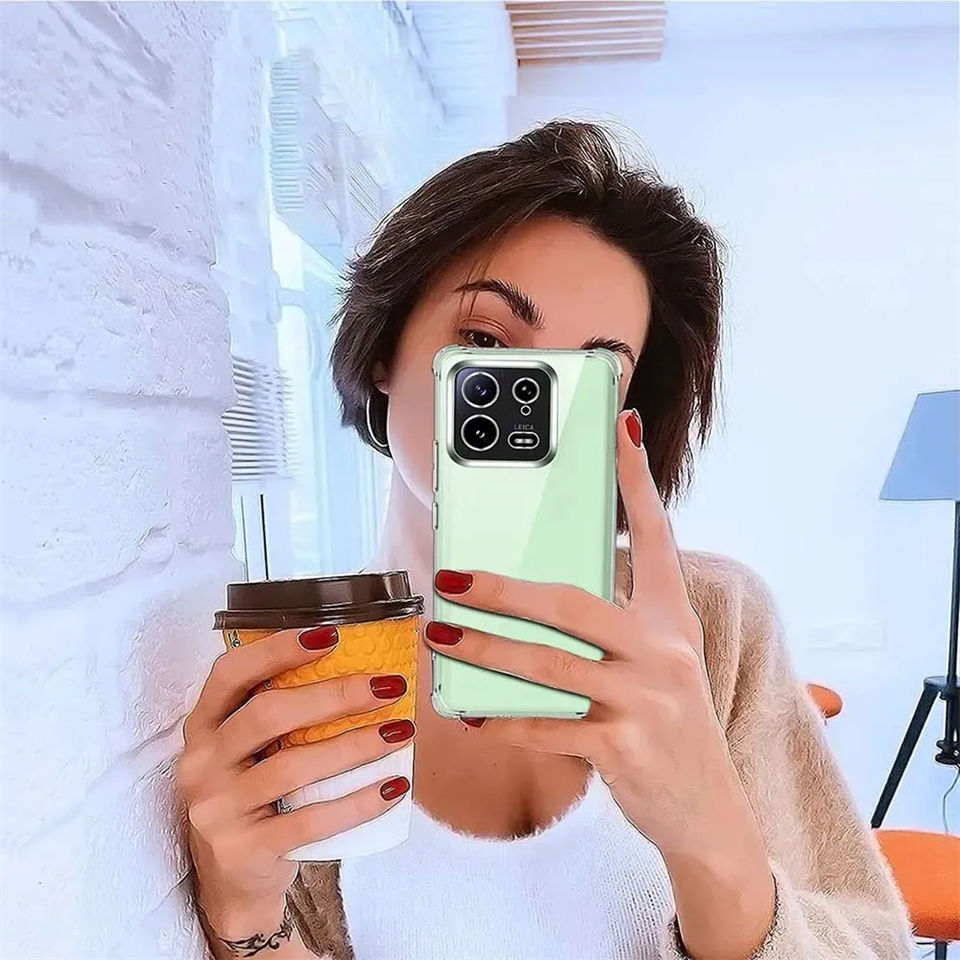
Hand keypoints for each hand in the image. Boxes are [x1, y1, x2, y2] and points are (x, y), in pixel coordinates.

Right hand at [177, 625, 414, 933]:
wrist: (234, 882)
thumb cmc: (256, 796)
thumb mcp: (250, 751)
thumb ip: (281, 713)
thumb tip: (360, 666)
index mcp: (204, 725)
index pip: (230, 673)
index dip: (277, 649)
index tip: (332, 635)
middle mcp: (202, 763)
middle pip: (268, 715)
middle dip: (334, 696)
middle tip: (388, 686)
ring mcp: (218, 809)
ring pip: (291, 767)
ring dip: (354, 746)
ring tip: (400, 732)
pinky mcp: (244, 851)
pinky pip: (310, 822)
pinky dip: (357, 803)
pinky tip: (394, 787)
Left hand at [423, 407, 774, 959]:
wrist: (708, 813)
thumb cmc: (668, 725)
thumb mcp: (659, 664)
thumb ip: (613, 626)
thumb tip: (535, 596)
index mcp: (672, 618)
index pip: (657, 535)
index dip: (636, 480)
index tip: (618, 427)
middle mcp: (665, 649)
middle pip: (573, 603)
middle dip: (503, 590)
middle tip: (451, 578)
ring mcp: (648, 699)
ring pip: (548, 663)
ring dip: (484, 651)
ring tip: (440, 636)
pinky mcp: (626, 747)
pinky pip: (549, 726)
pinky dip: (504, 720)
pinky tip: (470, 712)